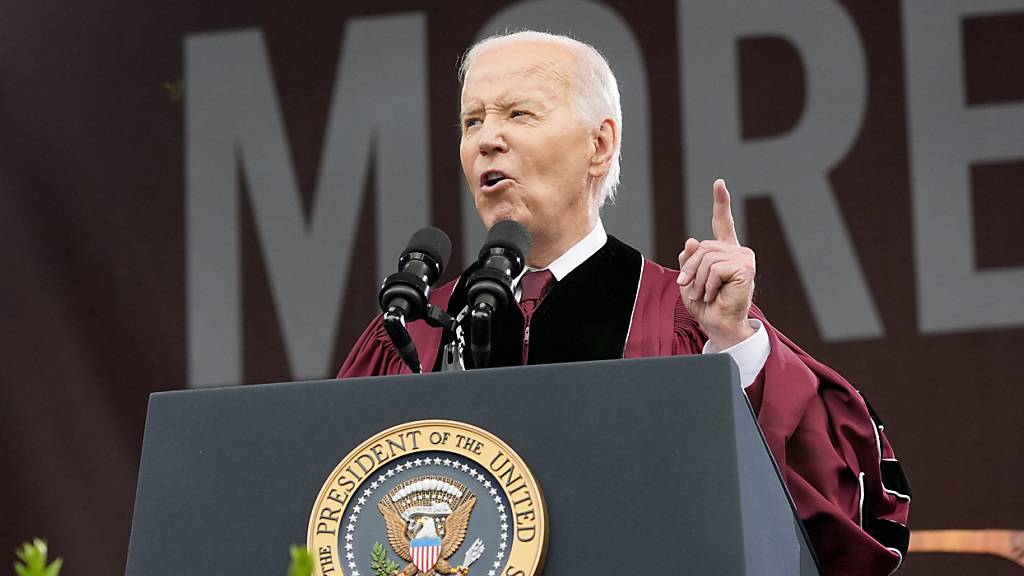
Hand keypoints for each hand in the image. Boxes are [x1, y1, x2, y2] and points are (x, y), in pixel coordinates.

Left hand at [677, 179, 755, 348]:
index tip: (719, 183)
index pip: (722, 223)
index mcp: (725, 251)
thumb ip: (689, 259)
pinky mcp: (746, 268)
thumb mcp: (690, 279)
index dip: (721, 203)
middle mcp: (737, 251)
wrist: (719, 324)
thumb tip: (692, 240)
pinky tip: (714, 295)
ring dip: (698, 280)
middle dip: (689, 269)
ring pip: (706, 258)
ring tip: (703, 294)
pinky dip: (707, 284)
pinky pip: (714, 268)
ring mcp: (744, 258)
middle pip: (702, 247)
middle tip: (690, 287)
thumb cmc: (705, 304)